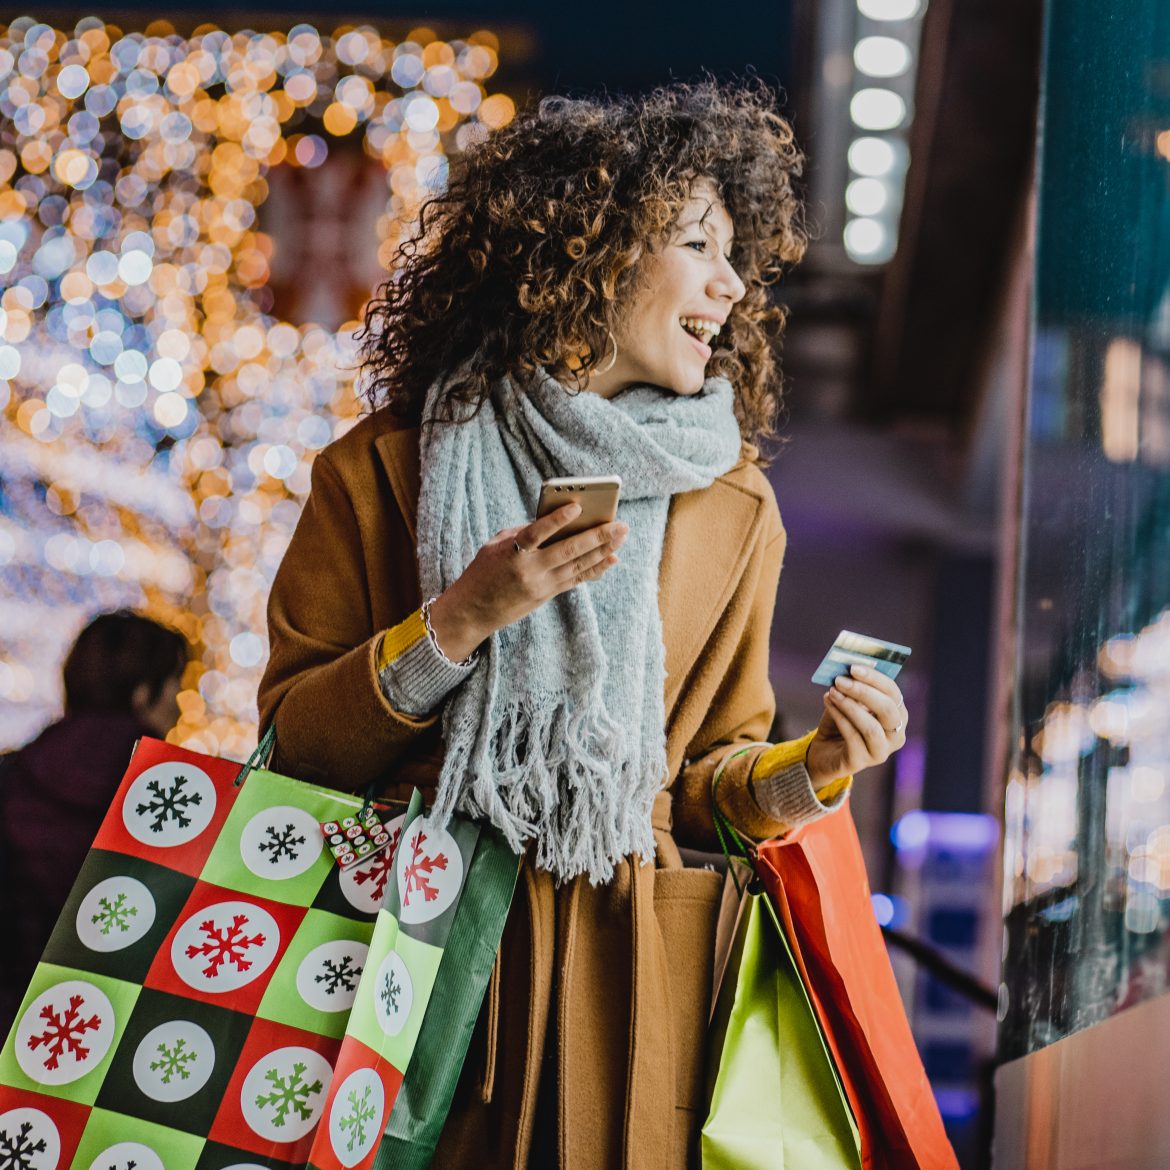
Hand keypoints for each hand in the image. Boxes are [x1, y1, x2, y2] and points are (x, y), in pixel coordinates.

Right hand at [425, 503, 628, 660]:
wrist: (473, 610)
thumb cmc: (483, 570)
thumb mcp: (495, 546)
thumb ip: (523, 533)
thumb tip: (558, 523)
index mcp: (512, 553)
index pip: (537, 533)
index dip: (557, 520)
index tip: (577, 507)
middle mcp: (529, 570)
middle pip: (568, 551)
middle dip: (597, 537)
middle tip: (620, 525)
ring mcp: (541, 585)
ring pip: (578, 566)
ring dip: (603, 551)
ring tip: (621, 537)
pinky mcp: (547, 595)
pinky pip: (576, 579)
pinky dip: (595, 569)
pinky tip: (610, 559)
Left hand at [806, 664, 907, 786]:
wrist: (822, 752)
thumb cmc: (840, 723)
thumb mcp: (848, 702)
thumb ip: (853, 689)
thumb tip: (848, 671)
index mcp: (898, 716)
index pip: (893, 693)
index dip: (875, 678)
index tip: (854, 667)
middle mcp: (895, 735)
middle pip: (887, 710)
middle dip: (863, 691)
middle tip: (840, 679)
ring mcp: (880, 752)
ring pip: (871, 726)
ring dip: (849, 705)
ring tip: (832, 691)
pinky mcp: (861, 762)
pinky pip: (852, 737)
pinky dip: (839, 717)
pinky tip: (827, 702)